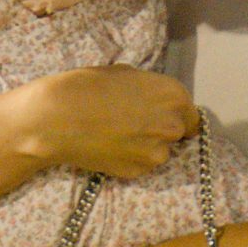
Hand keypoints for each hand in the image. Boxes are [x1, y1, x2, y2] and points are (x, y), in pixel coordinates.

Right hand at [26, 67, 197, 177]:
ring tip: (117, 136)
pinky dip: (130, 159)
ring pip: (160, 152)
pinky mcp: (139, 171)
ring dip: (146, 147)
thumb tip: (154, 100)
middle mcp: (173, 126)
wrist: (57, 117)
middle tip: (135, 125)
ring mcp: (157, 152)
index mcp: (175, 96)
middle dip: (161, 130)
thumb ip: (150, 90)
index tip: (160, 116)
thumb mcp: (127, 75)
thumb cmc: (87, 87)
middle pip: (178, 133)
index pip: (190, 113)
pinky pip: (141, 165)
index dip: (175, 115)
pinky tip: (109, 148)